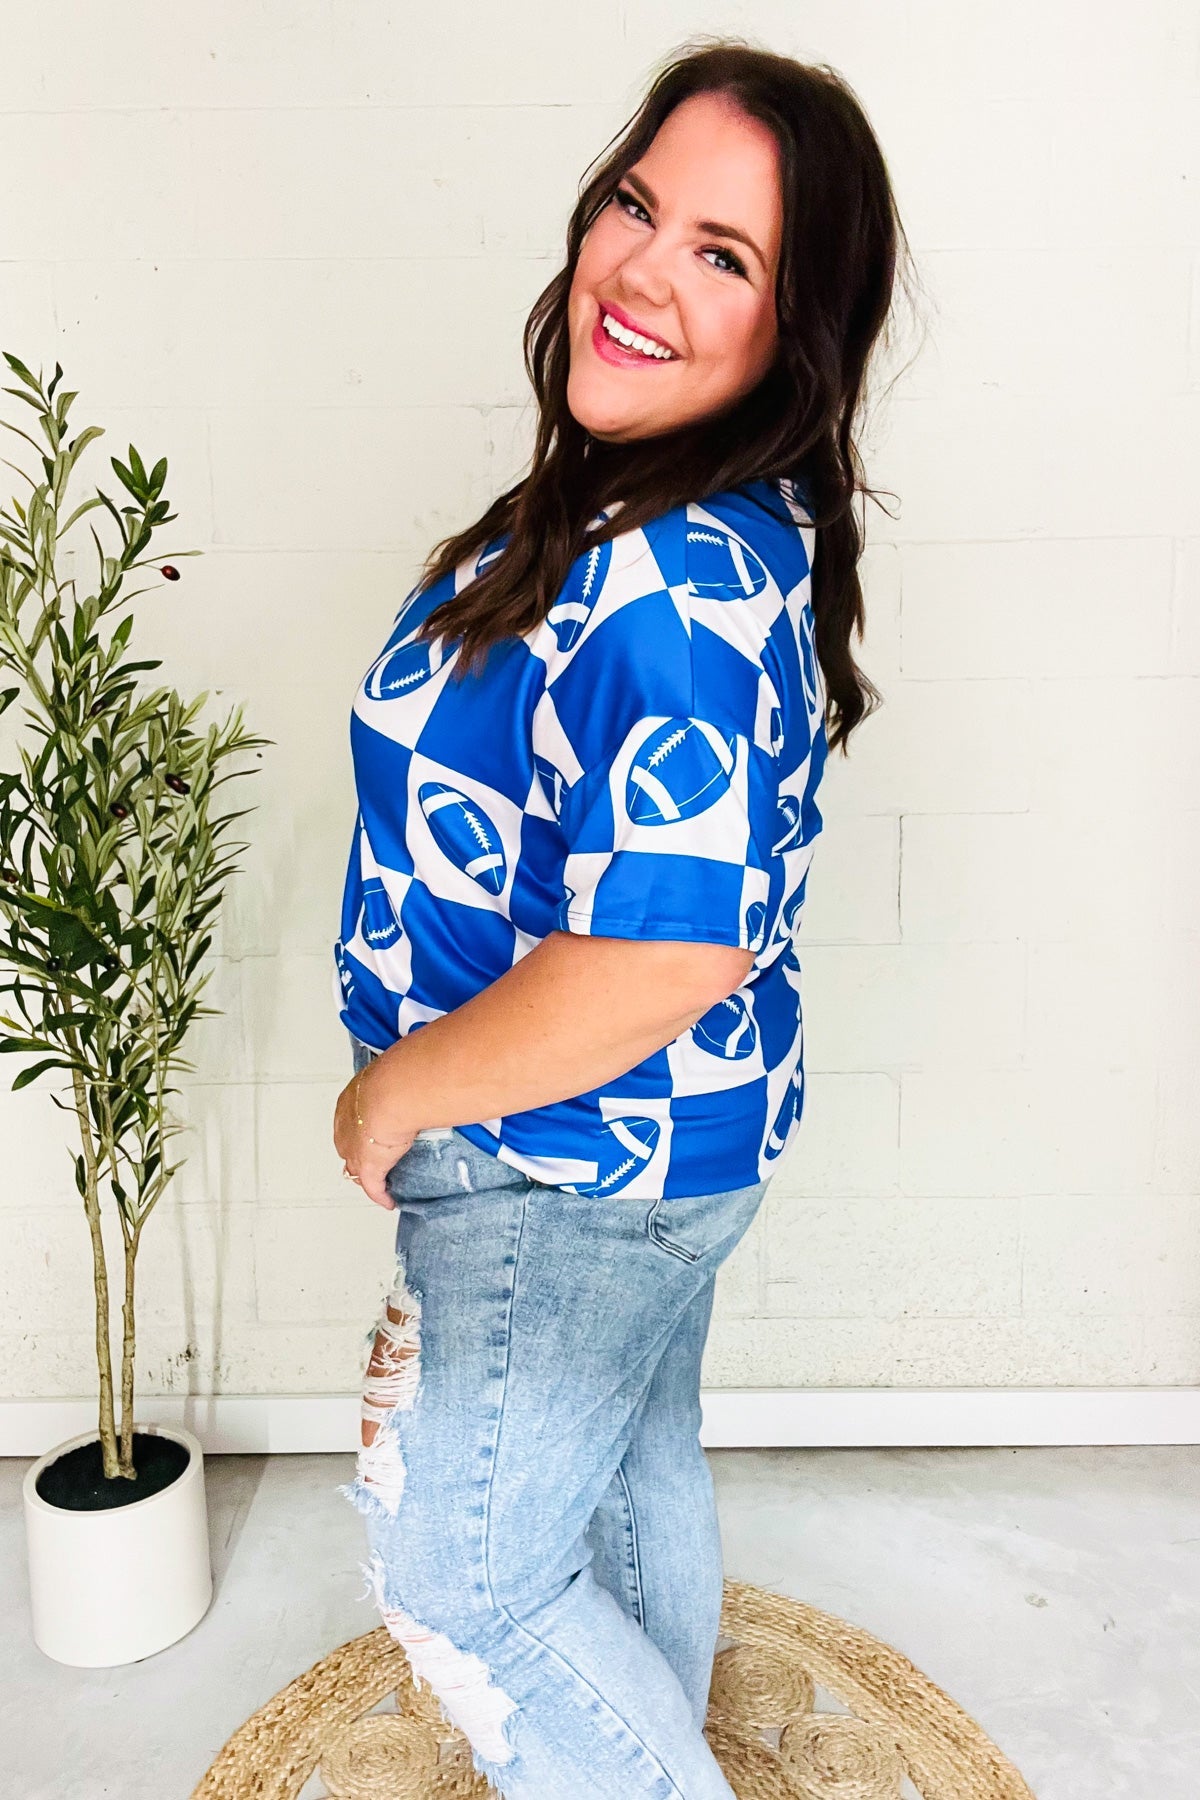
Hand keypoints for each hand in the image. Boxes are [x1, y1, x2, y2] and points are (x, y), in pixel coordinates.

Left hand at [333, 1067, 416, 1211]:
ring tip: (380, 1178)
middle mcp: (347, 1126)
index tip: (375, 1129)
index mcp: (352, 1100)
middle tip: (376, 1155)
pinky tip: (389, 1201)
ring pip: (355, 1167)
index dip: (361, 1127)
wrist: (394, 1093)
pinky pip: (373, 1187)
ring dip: (366, 1174)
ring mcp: (355, 1148)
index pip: (352, 1118)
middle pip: (348, 1144)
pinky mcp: (369, 1168)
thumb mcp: (399, 1070)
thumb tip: (429, 1067)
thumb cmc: (398, 1076)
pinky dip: (380, 1195)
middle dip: (358, 1151)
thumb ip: (408, 1075)